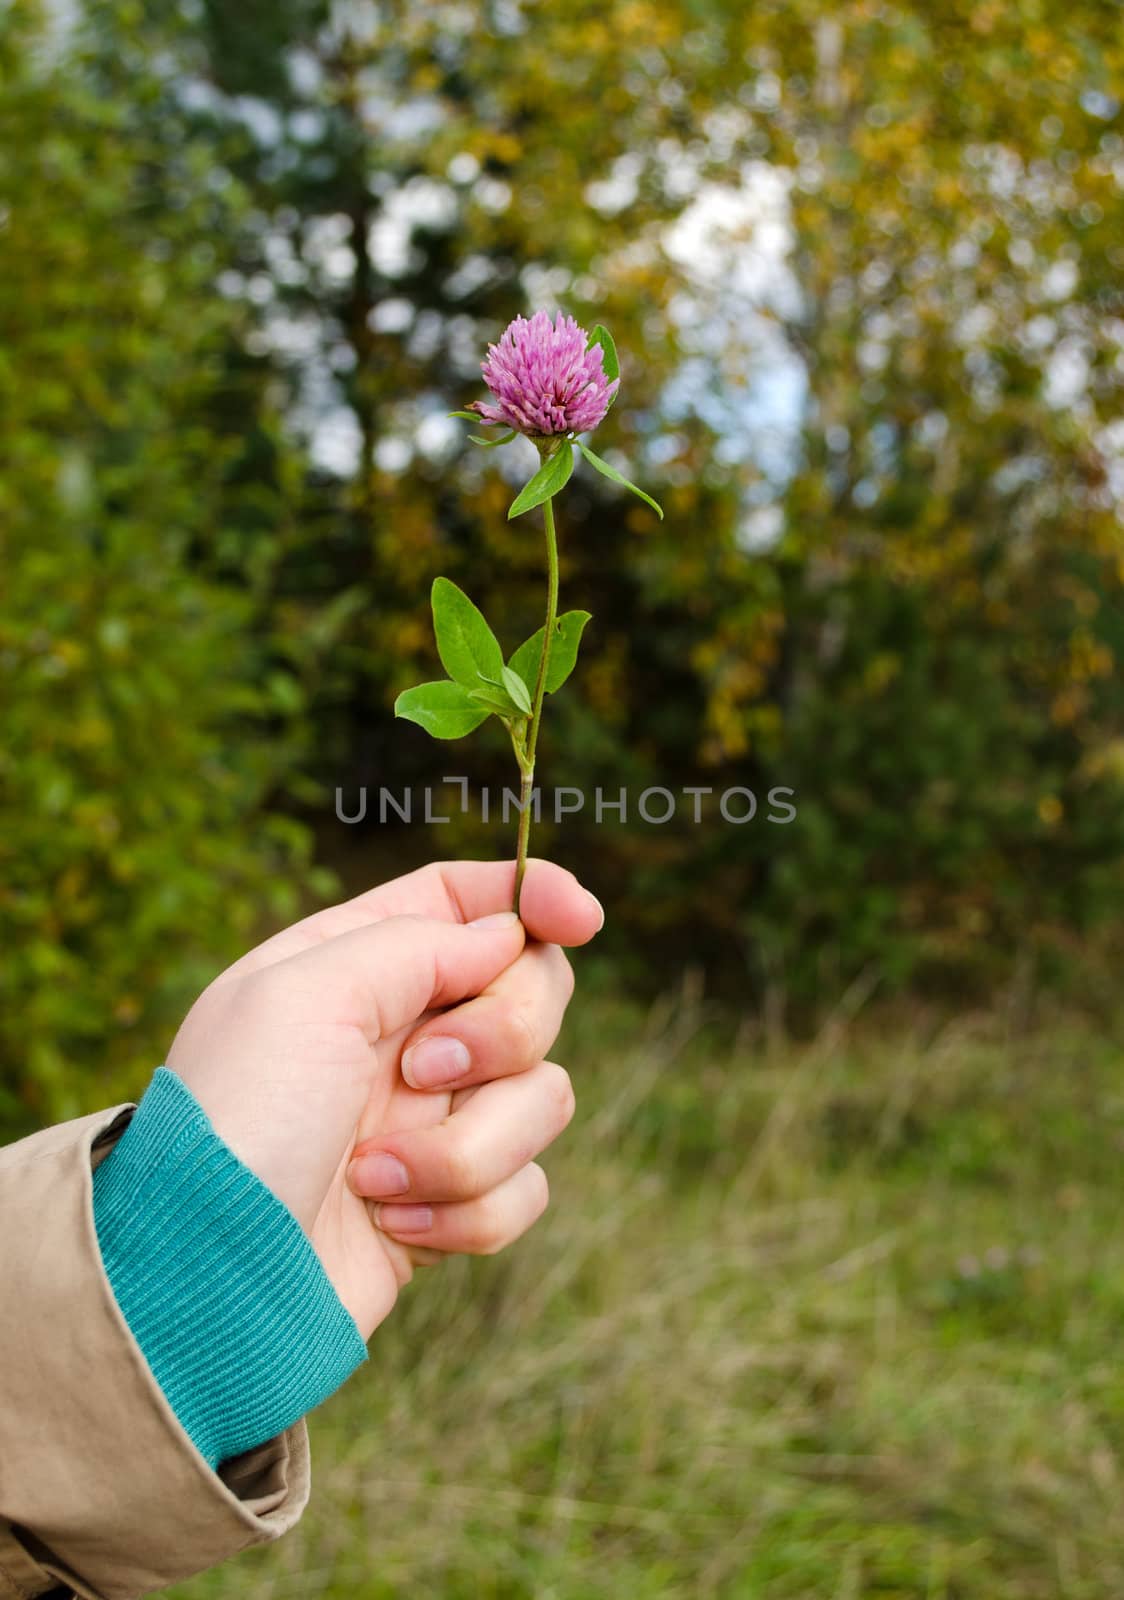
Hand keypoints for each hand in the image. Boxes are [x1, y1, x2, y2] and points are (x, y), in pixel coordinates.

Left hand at [165, 859, 601, 1338]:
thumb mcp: (305, 994)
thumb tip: (507, 934)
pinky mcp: (449, 1203)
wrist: (207, 1283)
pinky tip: (390, 1227)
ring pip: (542, 1097)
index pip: (462, 900)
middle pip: (531, 991)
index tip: (582, 919)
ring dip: (467, 1145)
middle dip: (501, 1033)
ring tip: (376, 1175)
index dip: (532, 895)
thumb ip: (416, 943)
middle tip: (422, 1071)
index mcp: (354, 965)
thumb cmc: (236, 1125)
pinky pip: (526, 1188)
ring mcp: (429, 1119)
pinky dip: (465, 1212)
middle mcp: (399, 1035)